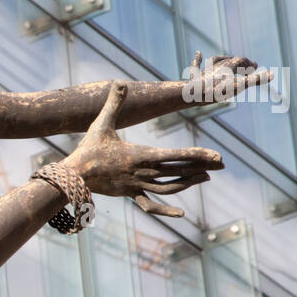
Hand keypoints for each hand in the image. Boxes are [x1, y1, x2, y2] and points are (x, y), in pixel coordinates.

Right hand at [64, 81, 223, 217]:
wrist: (74, 175)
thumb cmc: (88, 148)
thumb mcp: (102, 123)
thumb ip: (114, 103)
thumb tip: (119, 81)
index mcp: (141, 155)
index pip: (177, 156)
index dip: (199, 156)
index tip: (217, 156)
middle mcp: (144, 172)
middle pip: (179, 171)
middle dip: (203, 166)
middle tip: (222, 164)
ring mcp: (138, 185)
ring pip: (170, 187)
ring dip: (189, 182)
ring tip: (206, 177)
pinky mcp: (130, 194)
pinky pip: (151, 205)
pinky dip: (166, 210)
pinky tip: (181, 214)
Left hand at [183, 51, 272, 104]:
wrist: (196, 94)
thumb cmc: (218, 90)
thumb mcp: (240, 85)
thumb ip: (256, 80)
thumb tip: (273, 74)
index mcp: (229, 65)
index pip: (242, 61)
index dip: (250, 64)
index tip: (256, 67)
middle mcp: (217, 65)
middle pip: (230, 60)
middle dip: (239, 62)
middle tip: (246, 65)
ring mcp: (205, 71)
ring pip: (215, 61)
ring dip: (222, 59)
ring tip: (226, 59)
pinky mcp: (194, 77)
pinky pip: (196, 66)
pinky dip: (197, 59)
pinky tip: (198, 53)